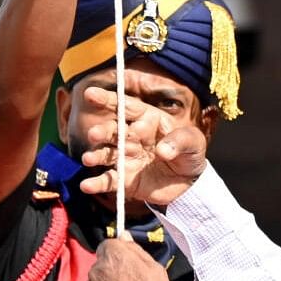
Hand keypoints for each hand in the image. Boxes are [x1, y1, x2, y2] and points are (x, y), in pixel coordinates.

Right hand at [78, 88, 207, 204]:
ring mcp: (126, 158)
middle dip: (102, 131)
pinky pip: (109, 180)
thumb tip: (163, 151)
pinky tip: (87, 186)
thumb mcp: (194, 142)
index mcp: (147, 119)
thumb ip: (181, 141)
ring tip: (88, 159)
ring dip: (95, 155)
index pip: (126, 107)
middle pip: (113, 130)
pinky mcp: (124, 179)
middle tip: (94, 134)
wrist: (189, 183)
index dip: (108, 99)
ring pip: (106, 154)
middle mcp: (132, 136)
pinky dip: (97, 183)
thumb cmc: (190, 153)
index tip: (90, 94)